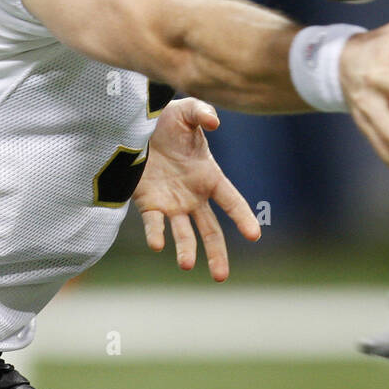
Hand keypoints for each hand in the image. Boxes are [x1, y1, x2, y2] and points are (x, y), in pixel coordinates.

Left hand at [132, 97, 260, 280]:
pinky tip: (158, 245)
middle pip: (211, 230)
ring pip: (184, 233)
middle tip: (221, 277)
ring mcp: (172, 203)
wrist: (134, 126)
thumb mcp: (187, 111)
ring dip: (186, 249)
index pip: (231, 201)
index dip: (243, 217)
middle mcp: (194, 196)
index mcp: (209, 176)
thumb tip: (215, 123)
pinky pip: (154, 224)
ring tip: (186, 264)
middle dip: (216, 253)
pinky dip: (156, 234)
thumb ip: (202, 113)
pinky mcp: (149, 204)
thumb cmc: (166, 119)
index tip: (254, 236)